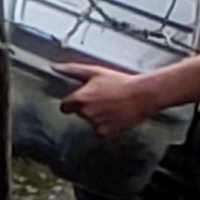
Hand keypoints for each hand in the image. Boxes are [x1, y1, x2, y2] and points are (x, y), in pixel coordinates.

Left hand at [59, 60, 183, 136]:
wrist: (142, 96)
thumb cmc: (121, 83)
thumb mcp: (95, 71)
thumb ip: (72, 70)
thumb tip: (57, 68)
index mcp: (80, 98)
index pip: (65, 105)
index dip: (72, 101)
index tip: (79, 99)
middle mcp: (85, 113)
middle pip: (79, 112)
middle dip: (87, 106)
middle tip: (101, 98)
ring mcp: (95, 123)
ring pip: (90, 120)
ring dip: (97, 114)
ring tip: (111, 104)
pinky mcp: (105, 132)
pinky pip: (101, 128)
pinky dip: (106, 123)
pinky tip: (115, 113)